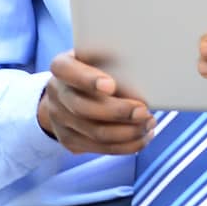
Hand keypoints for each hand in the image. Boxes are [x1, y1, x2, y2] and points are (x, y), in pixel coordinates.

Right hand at [39, 51, 154, 155]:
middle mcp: (56, 94)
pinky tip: (143, 137)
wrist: (67, 92)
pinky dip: (127, 145)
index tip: (110, 85)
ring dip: (128, 132)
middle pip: (84, 108)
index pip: (67, 71)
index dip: (88, 80)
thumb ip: (113, 62)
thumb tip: (145, 76)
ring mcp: (60, 120)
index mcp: (61, 67)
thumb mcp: (98, 57)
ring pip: (95, 133)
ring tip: (149, 124)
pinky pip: (101, 148)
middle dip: (118, 112)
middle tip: (144, 111)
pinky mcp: (70, 141)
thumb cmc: (95, 68)